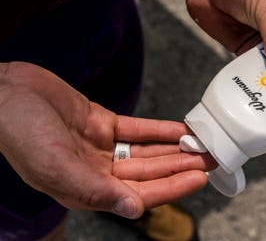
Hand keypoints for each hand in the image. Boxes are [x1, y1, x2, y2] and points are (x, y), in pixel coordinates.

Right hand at [0, 62, 216, 218]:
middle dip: (180, 166)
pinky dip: (158, 129)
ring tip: (200, 144)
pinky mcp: (102, 123)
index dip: (171, 188)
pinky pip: (137, 128)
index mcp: (87, 189)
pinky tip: (178, 129)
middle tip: (209, 159)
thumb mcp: (53, 165)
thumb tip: (133, 208)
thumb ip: (93, 190)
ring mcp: (101, 146)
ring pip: (147, 150)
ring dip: (173, 148)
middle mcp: (98, 171)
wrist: (6, 93)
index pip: (140, 193)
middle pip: (149, 171)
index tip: (198, 178)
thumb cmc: (19, 132)